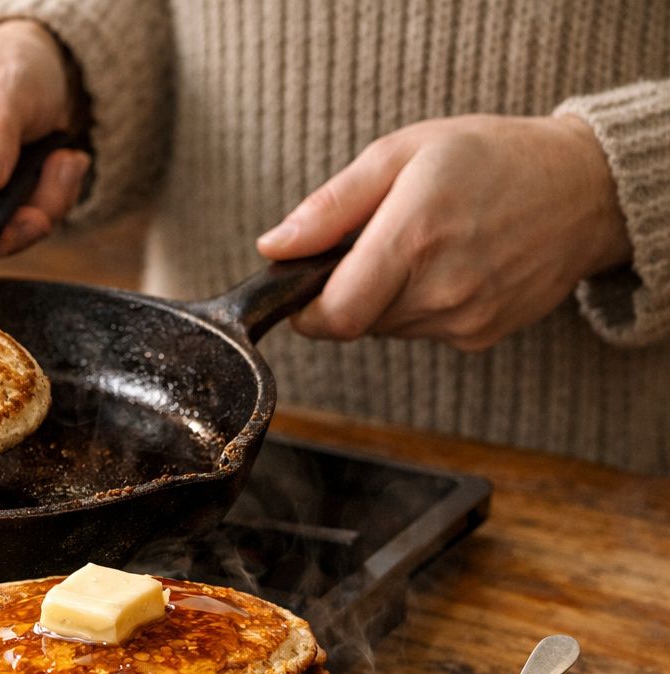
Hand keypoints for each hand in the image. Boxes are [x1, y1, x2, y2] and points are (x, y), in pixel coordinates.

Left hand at [257, 114, 631, 350]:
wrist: (585, 188)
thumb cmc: (489, 157)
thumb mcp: (401, 154)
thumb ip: (330, 206)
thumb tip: (273, 248)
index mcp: (414, 237)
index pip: (334, 316)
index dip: (305, 310)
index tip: (306, 286)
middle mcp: (442, 288)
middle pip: (355, 322)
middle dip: (348, 291)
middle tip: (379, 243)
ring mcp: (466, 318)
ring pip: (387, 328)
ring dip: (386, 297)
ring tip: (424, 246)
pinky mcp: (483, 335)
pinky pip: (423, 332)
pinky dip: (421, 306)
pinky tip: (452, 265)